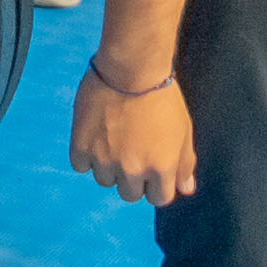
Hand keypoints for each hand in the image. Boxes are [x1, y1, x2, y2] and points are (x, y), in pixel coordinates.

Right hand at [70, 60, 197, 206]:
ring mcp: (105, 160)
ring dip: (108, 165)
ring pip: (105, 180)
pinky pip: (81, 165)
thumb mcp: (183, 130)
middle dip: (132, 177)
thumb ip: (185, 163)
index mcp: (161, 168)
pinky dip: (86, 153)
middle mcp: (133, 170)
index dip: (156, 183)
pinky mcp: (81, 148)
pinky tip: (96, 133)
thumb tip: (185, 189)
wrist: (130, 68)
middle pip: (130, 194)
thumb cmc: (161, 96)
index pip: (158, 198)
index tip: (151, 166)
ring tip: (114, 137)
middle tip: (131, 149)